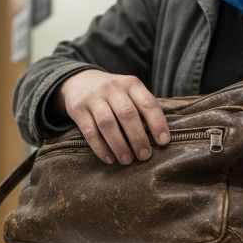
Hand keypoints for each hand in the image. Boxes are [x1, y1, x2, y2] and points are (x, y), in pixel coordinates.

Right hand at [53, 69, 169, 164]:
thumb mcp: (129, 92)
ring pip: (108, 123)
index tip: (163, 142)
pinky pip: (90, 131)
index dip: (157, 123)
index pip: (148, 103)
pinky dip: (100, 148)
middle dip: (138, 138)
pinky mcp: (78, 109)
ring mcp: (93, 97)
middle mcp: (112, 88)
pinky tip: (109, 159)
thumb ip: (142, 109)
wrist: (79, 81)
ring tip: (127, 161)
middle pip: (127, 114)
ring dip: (119, 145)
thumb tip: (158, 140)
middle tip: (144, 156)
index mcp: (131, 84)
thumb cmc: (113, 94)